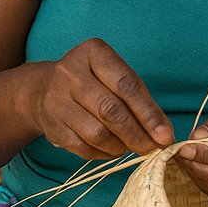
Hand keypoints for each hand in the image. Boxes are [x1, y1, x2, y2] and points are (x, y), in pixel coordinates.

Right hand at [30, 38, 173, 159]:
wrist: (42, 90)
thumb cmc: (92, 82)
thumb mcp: (113, 75)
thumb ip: (139, 99)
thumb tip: (163, 133)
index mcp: (93, 53)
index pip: (127, 85)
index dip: (149, 113)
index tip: (166, 135)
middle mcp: (70, 73)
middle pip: (111, 110)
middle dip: (137, 134)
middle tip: (153, 148)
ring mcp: (56, 100)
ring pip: (97, 133)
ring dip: (121, 146)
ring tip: (132, 147)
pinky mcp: (51, 126)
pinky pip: (84, 148)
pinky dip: (105, 153)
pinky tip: (113, 149)